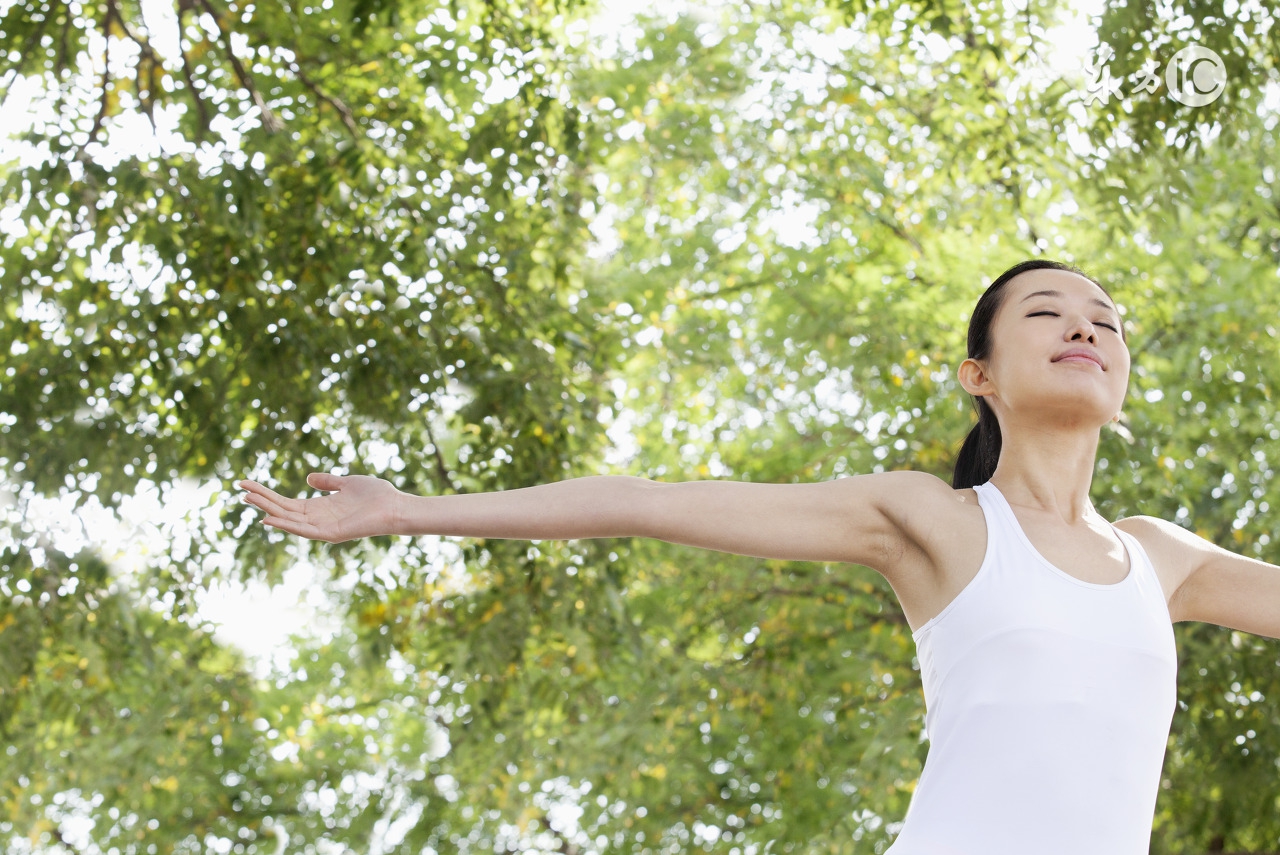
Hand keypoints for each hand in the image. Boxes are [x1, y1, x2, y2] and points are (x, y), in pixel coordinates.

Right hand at [238, 473, 404, 542]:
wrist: (396, 506)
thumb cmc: (376, 495)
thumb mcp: (347, 482)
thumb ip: (328, 482)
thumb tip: (308, 478)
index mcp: (319, 507)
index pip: (286, 501)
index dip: (267, 493)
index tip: (247, 484)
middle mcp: (317, 519)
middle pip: (282, 509)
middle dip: (262, 499)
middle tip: (240, 489)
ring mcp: (323, 528)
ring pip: (289, 519)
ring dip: (268, 509)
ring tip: (249, 499)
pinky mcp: (331, 534)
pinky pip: (304, 530)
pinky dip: (287, 525)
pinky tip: (271, 518)